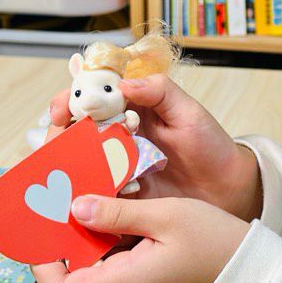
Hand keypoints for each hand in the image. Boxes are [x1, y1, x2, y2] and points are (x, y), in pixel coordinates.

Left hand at [32, 194, 249, 282]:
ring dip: (86, 238)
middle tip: (60, 201)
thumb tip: (75, 208)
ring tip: (84, 197)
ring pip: (94, 269)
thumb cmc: (216, 243)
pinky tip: (112, 211)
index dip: (42, 265)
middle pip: (74, 278)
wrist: (252, 273)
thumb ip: (118, 213)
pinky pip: (114, 266)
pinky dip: (106, 242)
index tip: (41, 230)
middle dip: (62, 241)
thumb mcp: (167, 216)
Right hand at [47, 75, 261, 221]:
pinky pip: (93, 194)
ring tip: (58, 173)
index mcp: (130, 109)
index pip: (90, 97)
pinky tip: (73, 200)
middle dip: (57, 136)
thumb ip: (161, 92)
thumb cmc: (210, 146)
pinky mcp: (120, 197)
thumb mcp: (190, 113)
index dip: (70, 100)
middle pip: (74, 132)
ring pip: (78, 164)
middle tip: (54, 145)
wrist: (227, 189)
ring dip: (63, 167)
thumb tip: (126, 82)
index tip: (62, 110)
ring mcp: (116, 167)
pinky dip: (79, 196)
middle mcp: (117, 137)